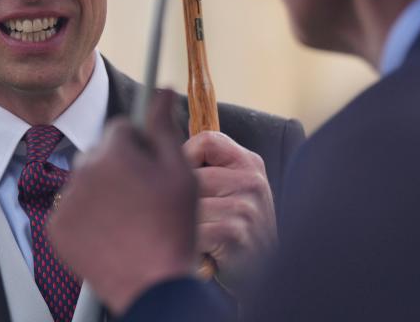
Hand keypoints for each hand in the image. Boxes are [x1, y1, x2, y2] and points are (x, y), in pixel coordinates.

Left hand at [47, 91, 197, 314]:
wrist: (153, 285)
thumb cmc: (172, 228)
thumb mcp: (180, 172)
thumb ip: (164, 125)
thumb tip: (161, 88)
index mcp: (113, 152)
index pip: (121, 129)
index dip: (140, 147)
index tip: (151, 169)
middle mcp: (83, 170)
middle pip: (100, 153)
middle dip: (118, 166)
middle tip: (142, 198)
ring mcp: (66, 200)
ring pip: (85, 181)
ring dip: (101, 191)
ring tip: (127, 218)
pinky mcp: (57, 227)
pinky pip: (71, 208)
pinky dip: (85, 216)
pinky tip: (108, 232)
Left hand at [184, 130, 276, 292]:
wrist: (261, 278)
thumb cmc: (234, 230)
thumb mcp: (231, 190)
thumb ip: (209, 167)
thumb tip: (158, 146)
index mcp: (249, 164)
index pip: (206, 141)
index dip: (185, 157)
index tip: (181, 179)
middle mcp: (251, 181)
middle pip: (190, 174)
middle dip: (178, 200)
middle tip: (186, 219)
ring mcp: (245, 208)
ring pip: (186, 203)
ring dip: (181, 223)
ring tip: (193, 235)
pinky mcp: (234, 234)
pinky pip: (190, 228)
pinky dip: (188, 243)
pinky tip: (198, 250)